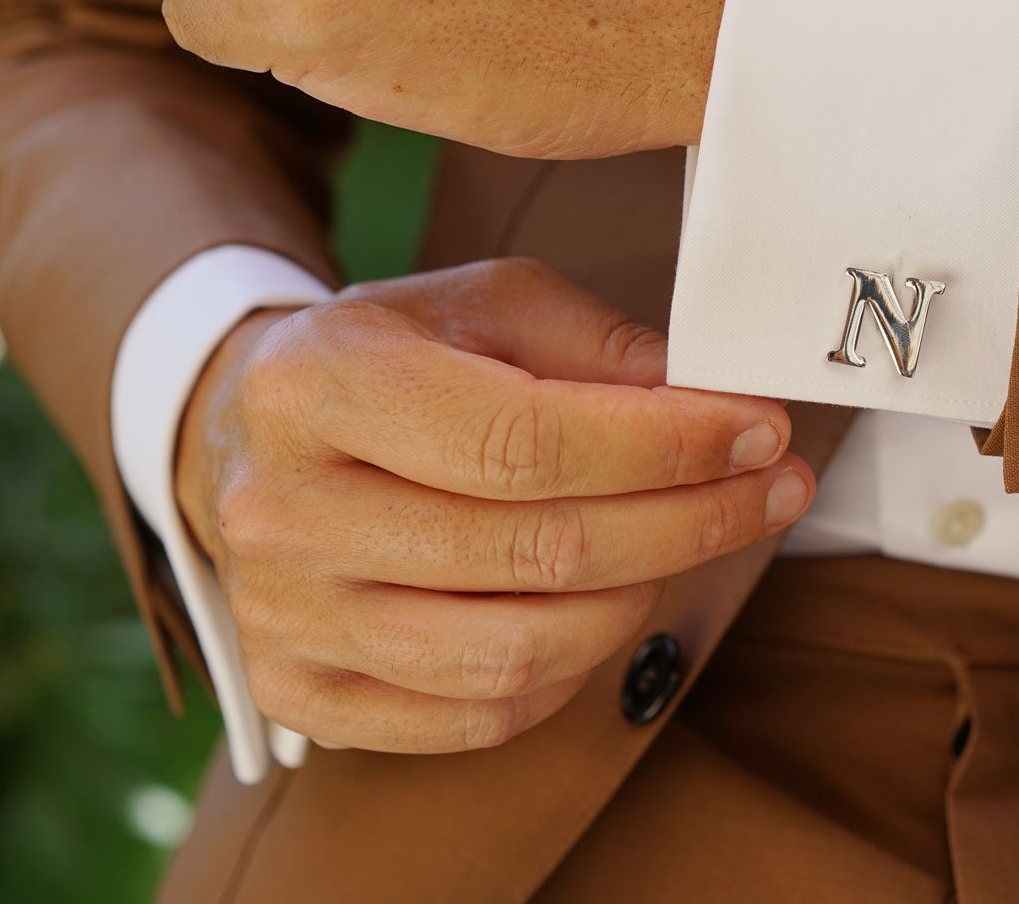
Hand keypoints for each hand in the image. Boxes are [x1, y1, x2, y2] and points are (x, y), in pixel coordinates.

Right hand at [175, 258, 812, 754]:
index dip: (666, 446)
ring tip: (691, 538)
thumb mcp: (482, 303)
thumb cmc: (389, 359)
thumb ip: (595, 342)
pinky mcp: (304, 695)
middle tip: (772, 487)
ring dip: (641, 596)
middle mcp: (283, 512)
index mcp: (317, 386)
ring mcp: (286, 618)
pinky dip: (572, 669)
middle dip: (690, 520)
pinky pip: (481, 714)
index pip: (526, 441)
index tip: (761, 432)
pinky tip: (610, 602)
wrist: (246, 436)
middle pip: (537, 551)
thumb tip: (707, 400)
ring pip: (518, 651)